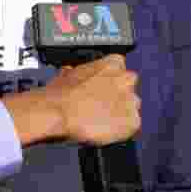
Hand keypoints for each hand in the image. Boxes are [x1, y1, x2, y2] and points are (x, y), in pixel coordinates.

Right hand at [0, 54, 139, 146]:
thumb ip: (80, 72)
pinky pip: (131, 125)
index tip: (102, 85)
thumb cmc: (59, 94)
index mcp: (111, 63)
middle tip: (101, 102)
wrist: (58, 113)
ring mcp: (130, 101)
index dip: (109, 77)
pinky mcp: (132, 122)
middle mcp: (125, 79)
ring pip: (132, 105)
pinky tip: (105, 128)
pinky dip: (121, 128)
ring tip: (101, 117)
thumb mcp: (67, 73)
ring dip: (120, 110)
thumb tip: (74, 74)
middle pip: (129, 85)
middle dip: (118, 93)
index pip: (119, 66)